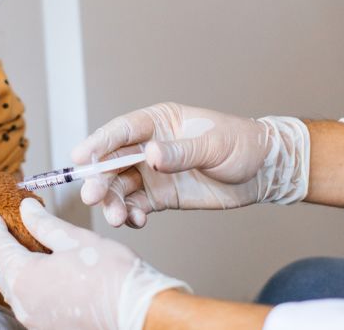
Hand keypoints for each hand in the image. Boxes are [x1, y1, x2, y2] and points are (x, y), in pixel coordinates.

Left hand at [0, 198, 189, 329]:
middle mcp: (23, 304)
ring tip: (17, 247)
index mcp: (25, 278)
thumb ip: (44, 224)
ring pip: (11, 288)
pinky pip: (25, 302)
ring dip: (10, 267)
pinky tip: (36, 272)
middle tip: (0, 229)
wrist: (137, 313)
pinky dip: (24, 283)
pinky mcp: (48, 327)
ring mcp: (34, 320)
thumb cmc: (110, 275)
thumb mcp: (74, 238)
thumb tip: (26, 209)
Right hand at [71, 103, 309, 226]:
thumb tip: (151, 154)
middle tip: (91, 196)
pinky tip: (136, 222)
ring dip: (113, 202)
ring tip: (116, 218)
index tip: (79, 157)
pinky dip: (132, 215)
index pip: (121, 130)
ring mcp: (152, 173)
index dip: (98, 143)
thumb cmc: (241, 144)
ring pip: (121, 187)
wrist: (264, 172)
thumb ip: (181, 151)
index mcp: (158, 122)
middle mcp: (148, 146)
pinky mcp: (161, 196)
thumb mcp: (214, 145)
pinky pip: (137, 206)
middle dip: (100, 179)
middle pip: (113, 162)